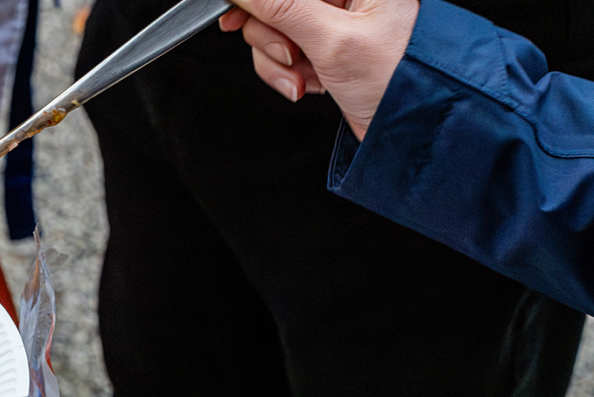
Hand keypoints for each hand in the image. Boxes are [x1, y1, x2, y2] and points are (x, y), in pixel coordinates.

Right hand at [218, 0, 418, 139]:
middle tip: (291, 55)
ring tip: (308, 78)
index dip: (252, 0)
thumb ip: (281, 6)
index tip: (234, 16)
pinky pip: (288, 54)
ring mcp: (335, 21)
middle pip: (274, 5)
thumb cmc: (401, 79)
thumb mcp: (333, 40)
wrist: (419, 128)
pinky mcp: (328, 48)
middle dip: (272, 37)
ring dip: (282, 63)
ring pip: (275, 31)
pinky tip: (316, 83)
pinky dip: (293, 73)